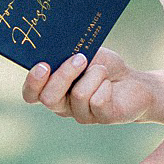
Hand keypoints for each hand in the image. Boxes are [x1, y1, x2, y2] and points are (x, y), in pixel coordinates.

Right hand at [22, 48, 153, 124]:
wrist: (132, 81)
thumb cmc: (103, 66)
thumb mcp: (82, 54)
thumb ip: (65, 54)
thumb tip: (53, 44)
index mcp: (52, 89)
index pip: (30, 95)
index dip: (32, 83)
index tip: (43, 65)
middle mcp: (62, 106)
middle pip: (49, 98)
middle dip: (64, 75)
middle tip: (80, 58)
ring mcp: (81, 115)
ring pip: (78, 95)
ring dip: (94, 74)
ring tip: (102, 71)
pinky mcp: (101, 119)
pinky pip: (98, 100)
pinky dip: (106, 84)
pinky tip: (111, 85)